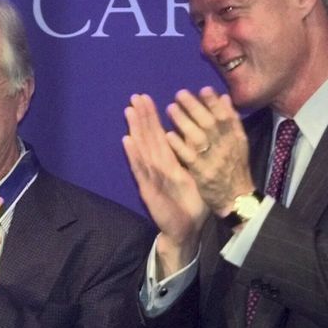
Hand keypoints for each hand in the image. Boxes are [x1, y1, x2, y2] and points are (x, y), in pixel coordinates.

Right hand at [123, 93, 208, 274]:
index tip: (146, 98)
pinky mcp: (148, 189)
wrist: (185, 231)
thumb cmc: (191, 205)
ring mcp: (151, 177)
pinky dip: (133, 155)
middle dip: (142, 117)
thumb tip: (200, 134)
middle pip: (148, 137)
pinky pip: (140, 170)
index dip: (152, 117)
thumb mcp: (196, 176)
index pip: (159, 135)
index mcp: (169, 162)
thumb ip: (194, 156)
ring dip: (135, 130)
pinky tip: (127, 140)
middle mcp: (158, 166)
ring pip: (142, 149)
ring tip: (129, 111)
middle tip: (135, 96)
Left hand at [165, 87, 253, 214]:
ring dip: (184, 121)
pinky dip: (179, 145)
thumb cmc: (235, 169)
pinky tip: (168, 134)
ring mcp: (214, 161)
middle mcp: (227, 147)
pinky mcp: (202, 174)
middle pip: (210, 123)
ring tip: (170, 108)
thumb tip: (225, 97)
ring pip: (198, 137)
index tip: (203, 89)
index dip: (214, 102)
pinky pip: (189, 157)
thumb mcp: (239, 144)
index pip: (226, 116)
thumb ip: (232, 121)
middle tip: (179, 94)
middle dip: (195, 106)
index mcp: (236, 138)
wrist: (236, 199)